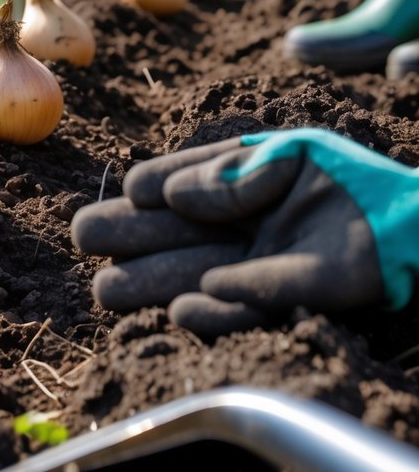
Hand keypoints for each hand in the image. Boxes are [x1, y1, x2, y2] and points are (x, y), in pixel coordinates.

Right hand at [72, 127, 418, 337]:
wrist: (411, 230)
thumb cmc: (353, 184)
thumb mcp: (289, 156)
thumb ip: (233, 172)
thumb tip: (170, 195)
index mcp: (240, 183)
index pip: (184, 184)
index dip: (152, 188)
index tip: (128, 191)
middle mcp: (240, 227)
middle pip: (174, 232)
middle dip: (129, 235)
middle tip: (85, 237)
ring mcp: (255, 266)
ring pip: (191, 274)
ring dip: (151, 283)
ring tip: (106, 290)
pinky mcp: (281, 303)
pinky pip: (240, 310)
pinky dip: (212, 315)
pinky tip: (180, 312)